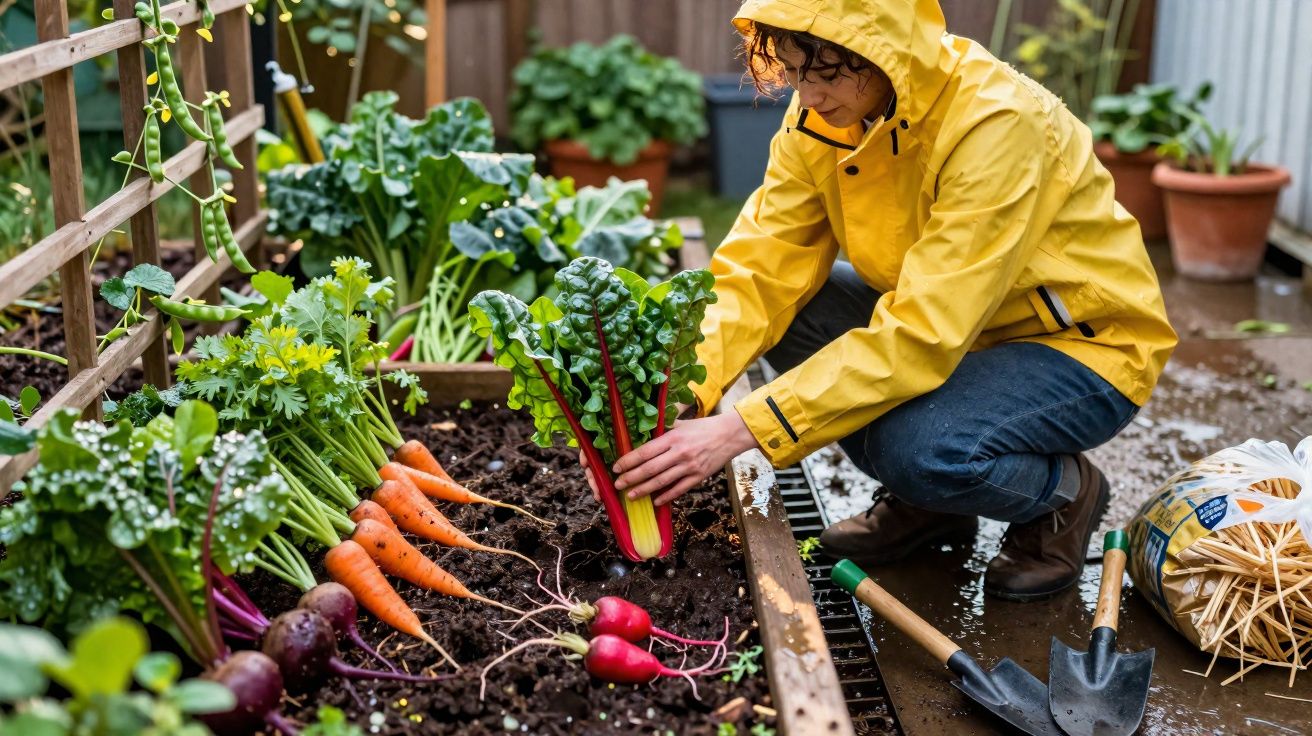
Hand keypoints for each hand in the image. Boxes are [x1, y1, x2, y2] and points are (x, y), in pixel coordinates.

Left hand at [579, 402, 694, 503]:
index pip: (645, 452)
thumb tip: (642, 435)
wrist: (730, 435)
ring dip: (644, 490)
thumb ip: (663, 430)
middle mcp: (679, 453)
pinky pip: (679, 489)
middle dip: (631, 478)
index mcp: (673, 438)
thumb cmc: (703, 427)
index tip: (616, 467)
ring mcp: (689, 467)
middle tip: (617, 484)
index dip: (628, 461)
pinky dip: (666, 496)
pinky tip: (655, 501)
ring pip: (662, 482)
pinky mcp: (699, 477)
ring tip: (631, 495)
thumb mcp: (681, 424)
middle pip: (650, 469)